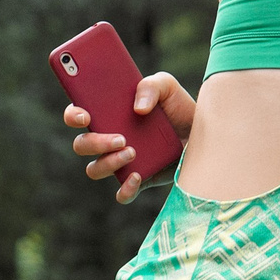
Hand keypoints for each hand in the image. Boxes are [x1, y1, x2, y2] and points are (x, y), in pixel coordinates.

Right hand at [64, 73, 193, 203]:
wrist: (206, 131)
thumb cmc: (179, 107)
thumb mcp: (167, 87)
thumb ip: (150, 85)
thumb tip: (138, 109)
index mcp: (108, 114)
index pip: (78, 115)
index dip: (73, 115)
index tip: (85, 116)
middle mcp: (109, 139)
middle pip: (82, 145)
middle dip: (95, 143)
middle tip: (121, 138)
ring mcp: (122, 161)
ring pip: (95, 169)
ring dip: (108, 163)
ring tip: (132, 152)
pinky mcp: (140, 179)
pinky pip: (122, 194)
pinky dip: (125, 189)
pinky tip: (138, 176)